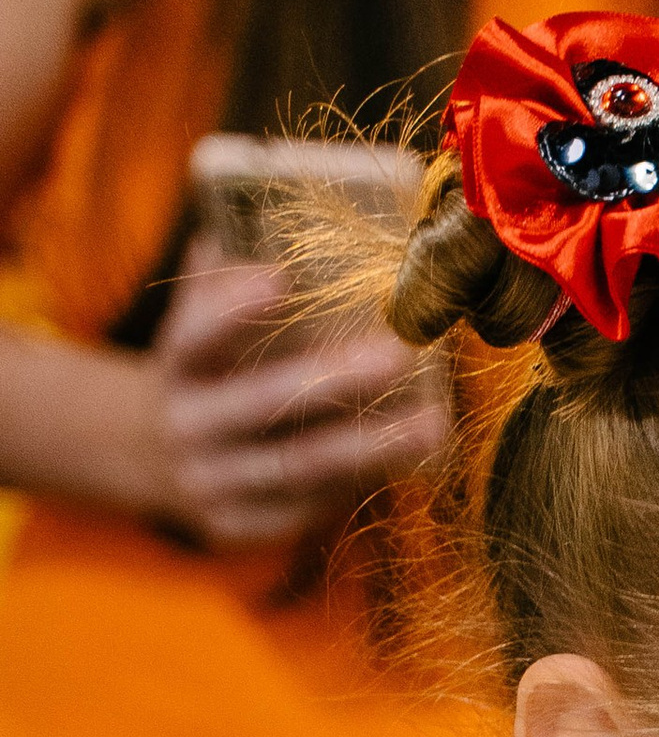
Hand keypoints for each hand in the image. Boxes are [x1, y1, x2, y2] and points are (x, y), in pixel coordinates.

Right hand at [148, 239, 447, 551]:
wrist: (147, 454)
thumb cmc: (202, 370)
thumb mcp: (195, 323)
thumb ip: (223, 277)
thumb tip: (271, 209)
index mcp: (173, 366)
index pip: (195, 334)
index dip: (233, 309)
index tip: (281, 280)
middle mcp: (186, 425)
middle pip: (263, 403)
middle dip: (333, 380)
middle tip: (399, 354)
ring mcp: (209, 482)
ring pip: (296, 465)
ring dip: (369, 446)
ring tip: (433, 426)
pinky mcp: (235, 527)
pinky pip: (304, 507)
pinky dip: (355, 484)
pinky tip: (406, 462)